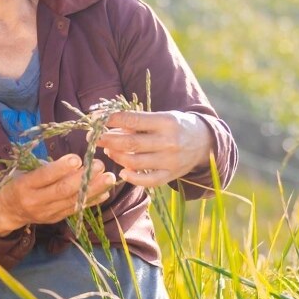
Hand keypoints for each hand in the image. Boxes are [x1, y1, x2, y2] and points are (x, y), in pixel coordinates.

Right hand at [0, 154, 115, 235]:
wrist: (6, 211)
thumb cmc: (17, 182)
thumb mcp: (22, 170)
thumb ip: (44, 166)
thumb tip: (73, 162)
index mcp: (24, 185)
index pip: (44, 176)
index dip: (61, 168)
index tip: (78, 158)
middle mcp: (35, 201)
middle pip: (62, 190)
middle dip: (84, 178)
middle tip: (100, 165)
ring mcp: (47, 212)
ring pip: (72, 202)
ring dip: (93, 190)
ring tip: (109, 178)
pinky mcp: (55, 219)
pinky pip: (75, 210)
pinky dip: (91, 201)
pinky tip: (105, 192)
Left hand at [96, 110, 211, 187]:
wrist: (204, 142)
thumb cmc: (175, 126)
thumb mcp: (160, 117)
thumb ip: (137, 123)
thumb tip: (107, 127)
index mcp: (166, 121)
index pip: (132, 120)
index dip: (111, 120)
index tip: (96, 120)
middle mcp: (169, 141)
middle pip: (130, 143)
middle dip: (107, 140)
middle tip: (93, 138)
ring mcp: (170, 160)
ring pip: (134, 162)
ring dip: (116, 156)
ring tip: (109, 150)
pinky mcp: (171, 175)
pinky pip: (147, 181)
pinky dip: (132, 178)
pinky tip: (123, 171)